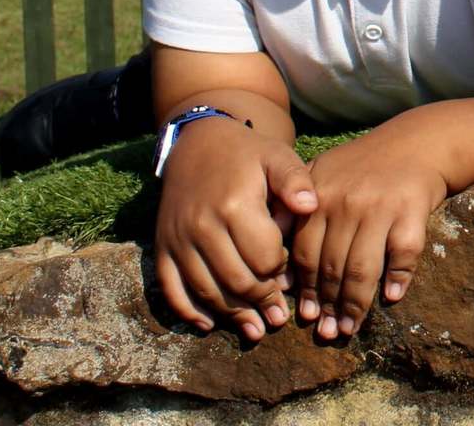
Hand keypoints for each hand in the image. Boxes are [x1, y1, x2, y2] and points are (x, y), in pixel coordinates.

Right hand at [153, 118, 317, 340]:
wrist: (196, 143)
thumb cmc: (246, 154)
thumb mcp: (276, 156)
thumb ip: (295, 181)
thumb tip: (311, 206)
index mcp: (235, 206)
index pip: (263, 258)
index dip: (280, 273)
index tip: (290, 278)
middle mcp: (202, 226)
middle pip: (235, 281)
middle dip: (260, 303)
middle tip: (277, 318)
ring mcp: (178, 239)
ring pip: (206, 291)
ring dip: (231, 316)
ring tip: (254, 330)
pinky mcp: (162, 247)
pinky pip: (171, 288)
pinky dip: (188, 311)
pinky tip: (208, 325)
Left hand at [289, 127, 449, 339]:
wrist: (418, 142)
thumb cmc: (365, 164)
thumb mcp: (322, 174)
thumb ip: (295, 212)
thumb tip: (280, 272)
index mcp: (318, 196)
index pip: (303, 254)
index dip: (305, 290)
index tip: (306, 316)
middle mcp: (345, 203)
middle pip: (331, 266)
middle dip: (328, 306)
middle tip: (328, 333)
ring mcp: (379, 207)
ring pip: (362, 268)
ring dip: (355, 305)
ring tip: (350, 328)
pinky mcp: (411, 211)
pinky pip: (402, 254)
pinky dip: (397, 278)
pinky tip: (390, 298)